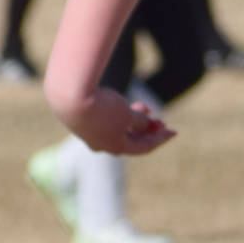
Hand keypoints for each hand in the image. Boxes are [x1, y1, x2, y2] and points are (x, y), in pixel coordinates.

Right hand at [50, 86, 175, 155]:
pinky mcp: (80, 123)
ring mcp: (89, 135)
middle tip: (160, 120)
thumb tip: (148, 126)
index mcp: (116, 148)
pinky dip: (117, 116)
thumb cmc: (101, 106)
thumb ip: (140, 122)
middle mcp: (102, 146)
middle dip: (148, 130)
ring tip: (144, 108)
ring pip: (118, 131)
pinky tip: (124, 105)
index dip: (161, 139)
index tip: (174, 132)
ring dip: (134, 121)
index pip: (144, 147)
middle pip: (131, 140)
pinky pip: (105, 123)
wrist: (68, 94)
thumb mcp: (128, 114)